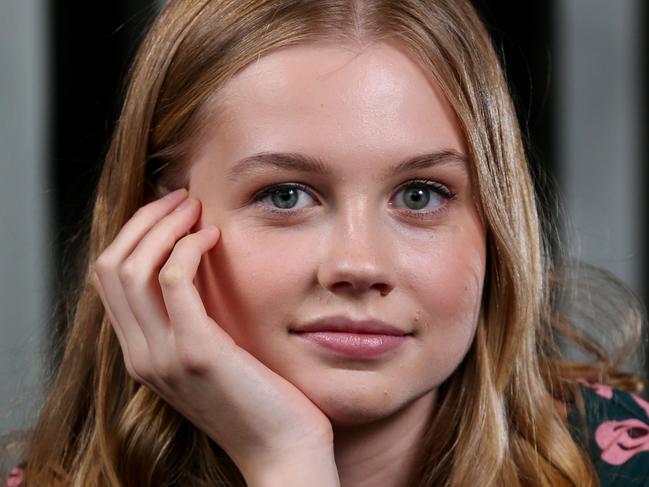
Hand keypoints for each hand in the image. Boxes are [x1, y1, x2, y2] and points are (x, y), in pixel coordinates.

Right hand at [92, 189, 338, 483]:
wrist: (283, 451)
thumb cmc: (259, 400)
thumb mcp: (212, 357)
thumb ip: (192, 321)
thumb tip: (193, 265)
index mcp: (141, 355)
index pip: (109, 280)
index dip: (134, 235)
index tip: (169, 211)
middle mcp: (141, 356)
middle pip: (112, 267)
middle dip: (144, 221)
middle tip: (182, 199)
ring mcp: (163, 356)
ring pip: (134, 268)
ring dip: (164, 226)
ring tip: (196, 209)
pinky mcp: (197, 351)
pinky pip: (174, 280)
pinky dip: (189, 247)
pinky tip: (214, 237)